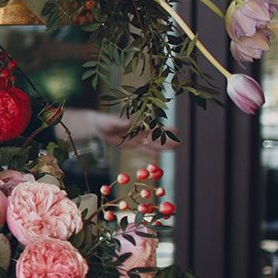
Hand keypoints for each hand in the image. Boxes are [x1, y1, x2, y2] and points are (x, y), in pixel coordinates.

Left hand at [57, 108, 175, 153]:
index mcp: (135, 125)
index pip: (152, 128)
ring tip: (175, 149)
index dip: (163, 130)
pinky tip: (158, 157)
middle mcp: (137, 132)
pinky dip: (149, 152)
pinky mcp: (130, 144)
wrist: (97, 126)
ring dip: (162, 147)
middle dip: (166, 140)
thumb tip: (128, 122)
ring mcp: (135, 138)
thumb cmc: (103, 121)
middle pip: (154, 137)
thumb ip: (118, 121)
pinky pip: (142, 149)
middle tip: (180, 143)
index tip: (175, 130)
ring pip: (151, 144)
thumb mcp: (109, 121)